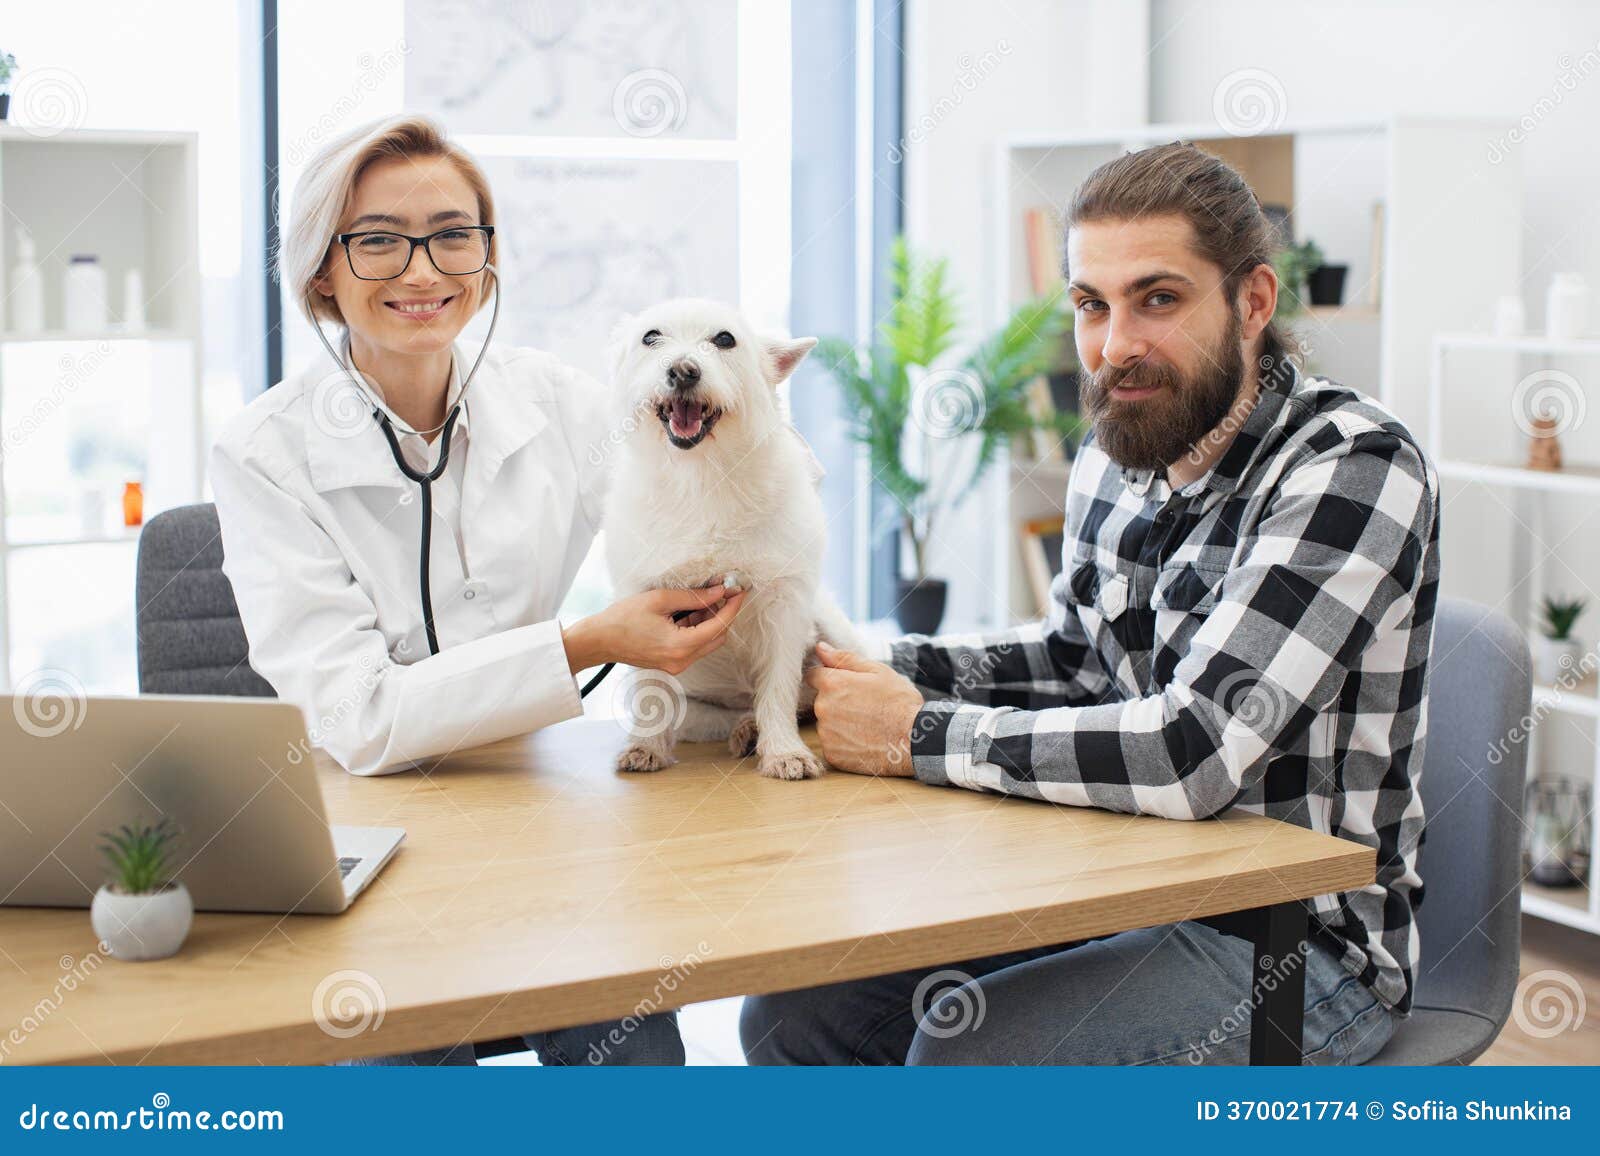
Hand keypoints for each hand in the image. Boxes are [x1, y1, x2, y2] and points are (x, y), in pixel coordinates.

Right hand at [564, 586, 746, 675]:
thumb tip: (719, 591)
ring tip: (698, 600)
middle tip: (718, 592)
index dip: (732, 607)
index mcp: (680, 646)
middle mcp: (682, 661)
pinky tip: (687, 612)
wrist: (599, 640)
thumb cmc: (623, 619)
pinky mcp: (671, 663)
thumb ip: (693, 596)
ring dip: (708, 621)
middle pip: (717, 637)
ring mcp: (676, 665)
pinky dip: (696, 629)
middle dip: (721, 614)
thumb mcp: (660, 599)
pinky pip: (694, 646)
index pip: (719, 626)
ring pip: (706, 642)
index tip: (738, 591)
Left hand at [802, 640, 923, 776]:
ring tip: (867, 725)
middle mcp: (823, 708)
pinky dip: (845, 744)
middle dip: (837, 701)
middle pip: (821, 701)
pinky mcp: (832, 755)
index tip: (847, 687)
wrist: (915, 741)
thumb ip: (845, 658)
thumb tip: (820, 648)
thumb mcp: (878, 671)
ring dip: (840, 723)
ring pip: (827, 724)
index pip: (814, 676)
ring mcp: (826, 734)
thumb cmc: (900, 702)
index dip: (831, 679)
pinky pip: (833, 745)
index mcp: (832, 684)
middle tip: (865, 707)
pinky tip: (864, 741)